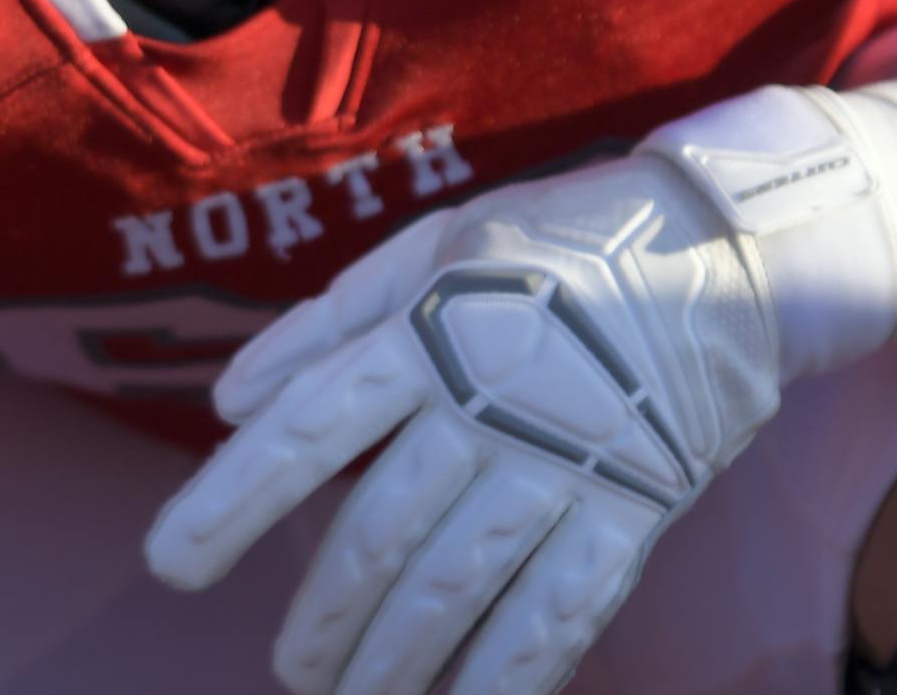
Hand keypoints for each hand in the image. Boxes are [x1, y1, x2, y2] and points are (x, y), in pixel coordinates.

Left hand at [147, 71, 896, 694]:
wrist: (726, 248)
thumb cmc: (559, 244)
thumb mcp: (435, 246)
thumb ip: (331, 323)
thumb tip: (233, 398)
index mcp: (428, 329)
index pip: (308, 427)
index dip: (230, 499)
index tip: (171, 563)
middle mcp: (485, 399)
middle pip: (379, 528)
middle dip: (324, 610)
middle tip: (288, 666)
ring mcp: (564, 457)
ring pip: (458, 582)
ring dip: (396, 657)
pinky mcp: (636, 503)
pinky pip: (563, 605)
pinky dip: (511, 668)